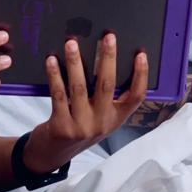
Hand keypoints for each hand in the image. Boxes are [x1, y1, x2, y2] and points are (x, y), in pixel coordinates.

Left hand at [22, 34, 148, 173]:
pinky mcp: (62, 127)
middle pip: (108, 85)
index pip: (136, 97)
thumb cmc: (77, 127)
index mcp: (116, 119)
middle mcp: (102, 123)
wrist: (52, 155)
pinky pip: (59, 95)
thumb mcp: (97, 117)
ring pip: (80, 87)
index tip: (140, 54)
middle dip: (108, 58)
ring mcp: (82, 126)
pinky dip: (55, 76)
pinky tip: (51, 61)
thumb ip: (103, 96)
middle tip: (107, 37)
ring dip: (75, 62)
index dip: (141, 75)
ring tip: (71, 43)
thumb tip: (102, 57)